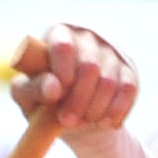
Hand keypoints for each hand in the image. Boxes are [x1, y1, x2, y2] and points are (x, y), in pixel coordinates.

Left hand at [10, 22, 138, 133]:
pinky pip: (128, 91)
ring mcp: (111, 52)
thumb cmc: (44, 100)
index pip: (63, 46)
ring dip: (94, 109)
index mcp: (58, 34)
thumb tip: (53, 89)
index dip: (62, 70)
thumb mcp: (28, 97)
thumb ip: (32, 89)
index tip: (57, 95)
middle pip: (89, 66)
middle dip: (78, 99)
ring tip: (82, 123)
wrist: (75, 116)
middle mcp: (87, 37)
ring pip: (109, 81)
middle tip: (67, 121)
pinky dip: (115, 111)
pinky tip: (103, 123)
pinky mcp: (129, 71)